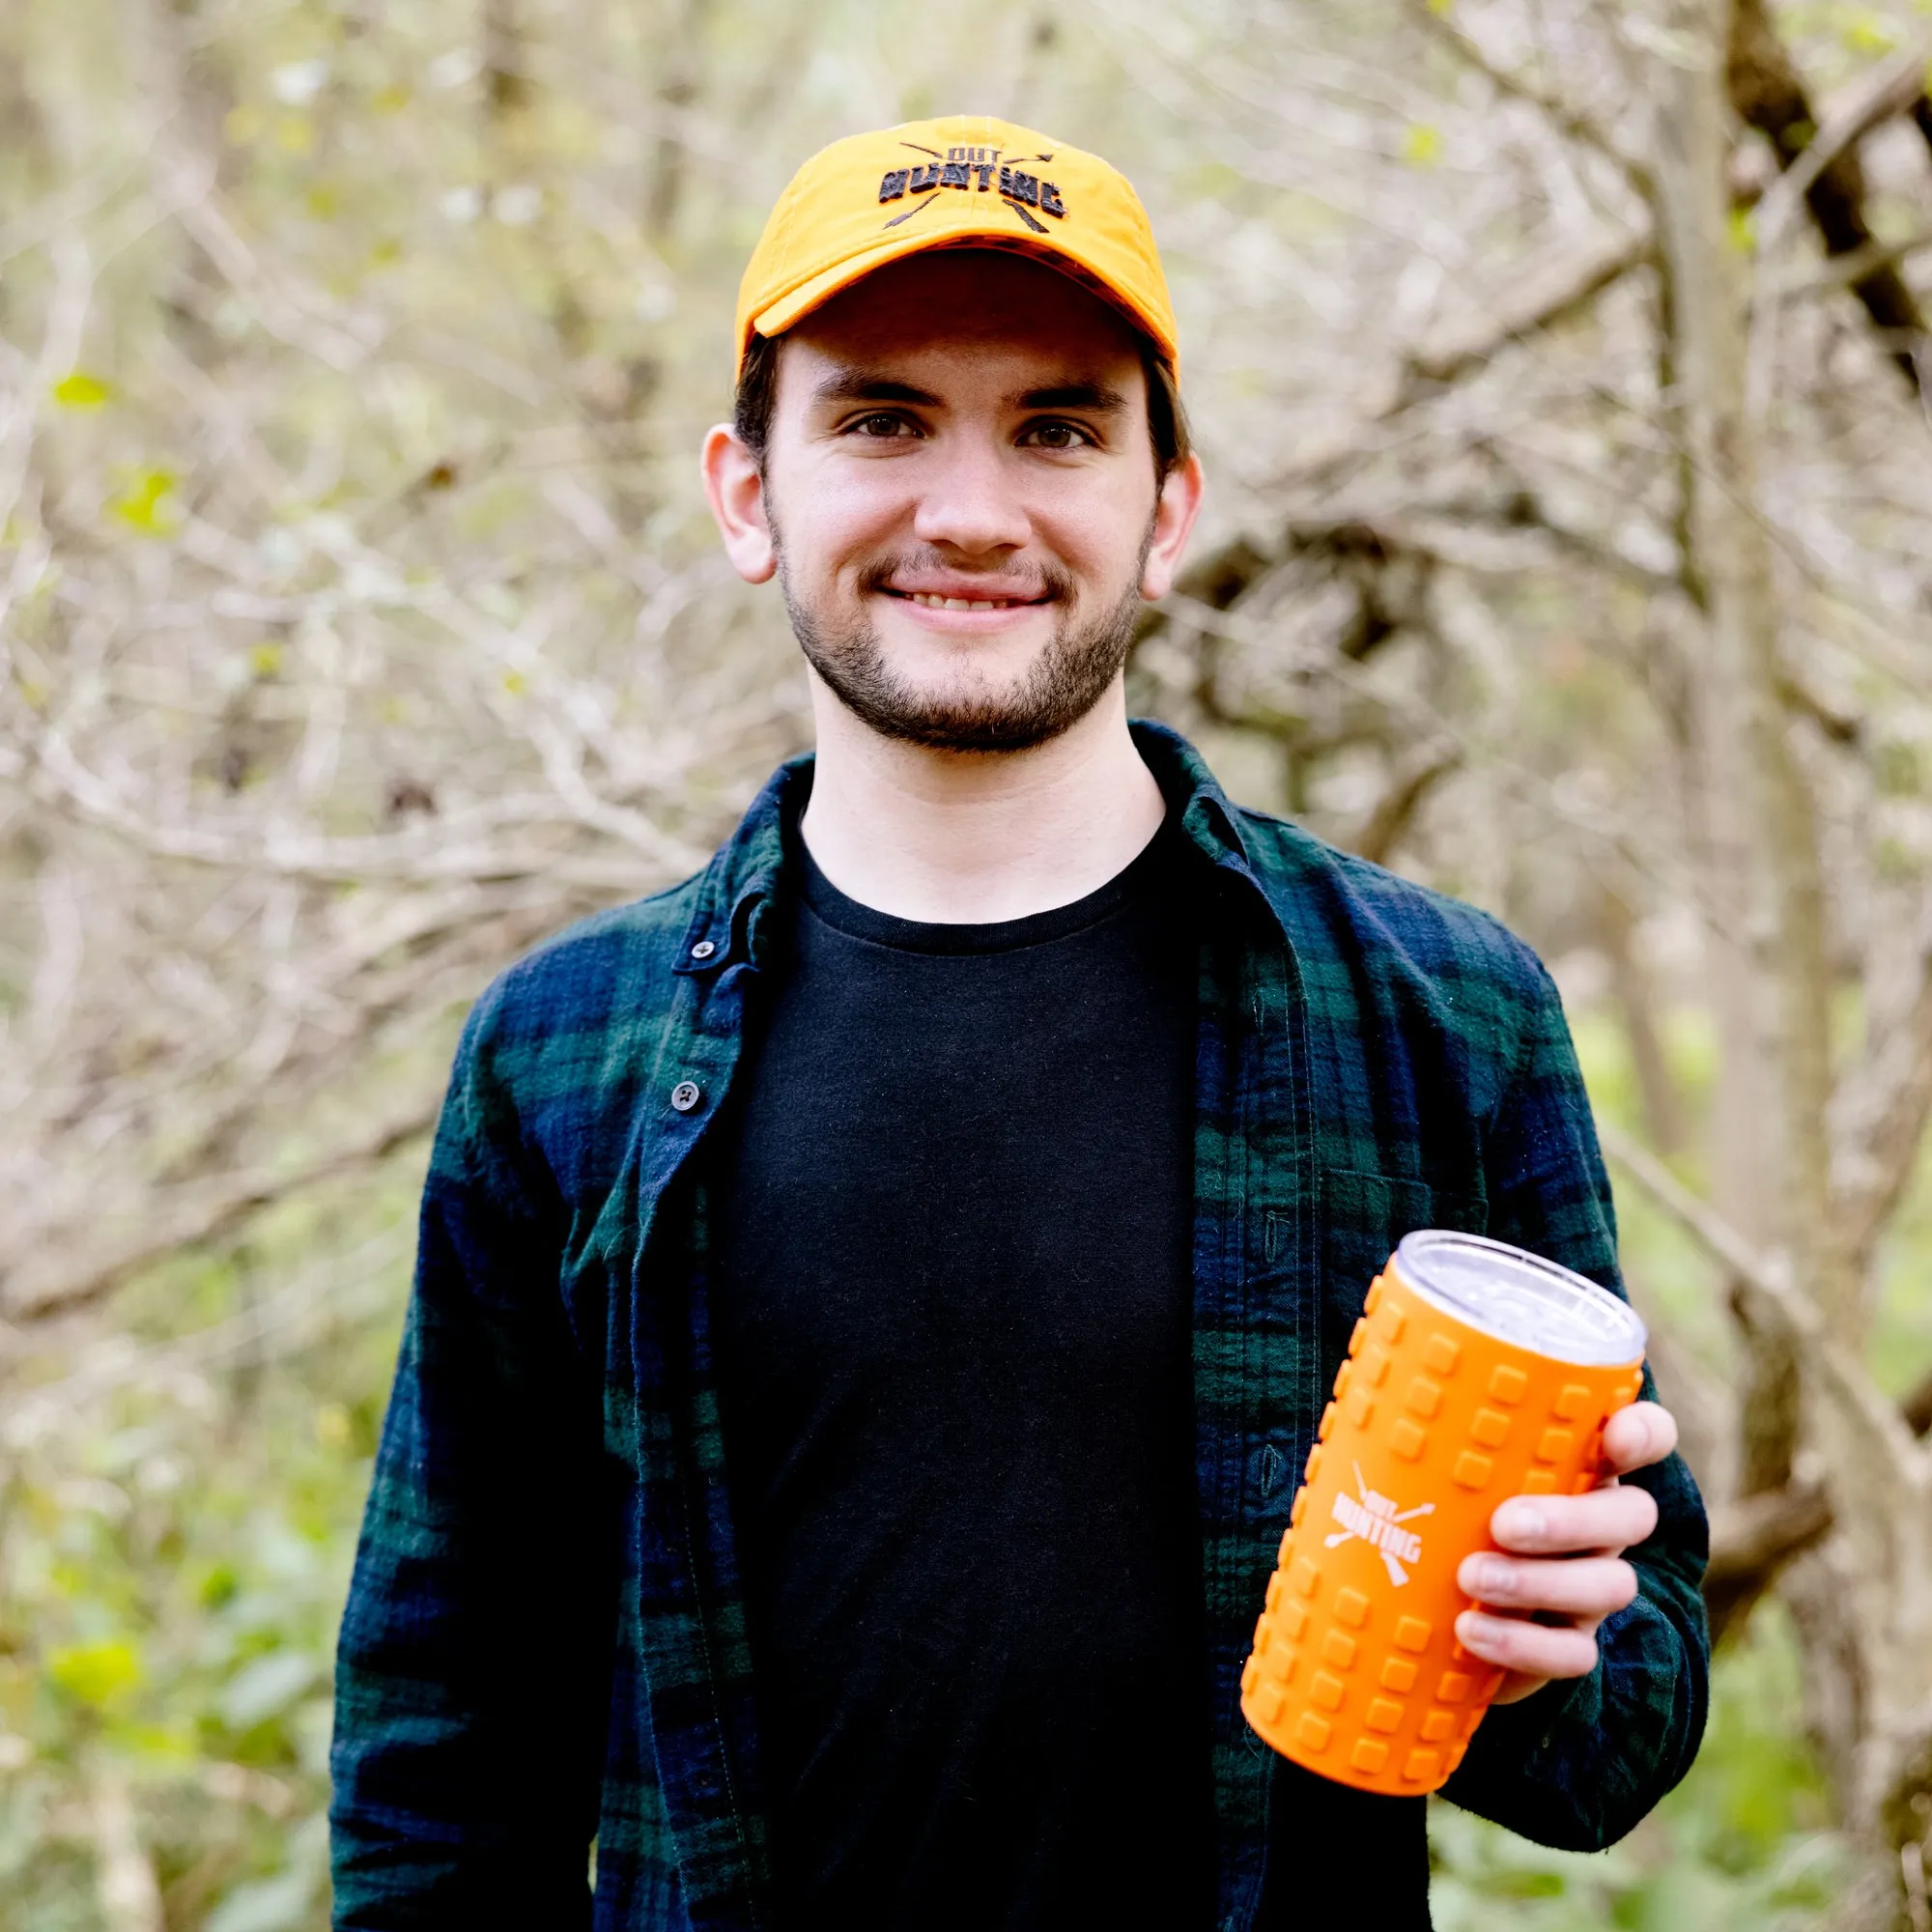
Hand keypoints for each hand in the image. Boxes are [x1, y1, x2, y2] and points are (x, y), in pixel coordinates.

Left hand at [1452, 1400, 1677, 1705]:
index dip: (1644, 1433)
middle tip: (1503, 1524)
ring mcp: (1591, 1586)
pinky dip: (1522, 1645)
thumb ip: (1427, 1425)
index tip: (1614, 1434)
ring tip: (1471, 1578)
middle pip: (1631, 1516)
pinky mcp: (1567, 1644)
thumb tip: (1370, 1383)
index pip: (1643, 1436)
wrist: (1429, 1602)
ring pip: (1609, 1585)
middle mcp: (1599, 1523)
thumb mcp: (1437, 1459)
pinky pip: (1573, 1653)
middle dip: (1572, 1520)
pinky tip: (1470, 1630)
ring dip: (1539, 1583)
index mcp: (1578, 1462)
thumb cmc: (1437, 1501)